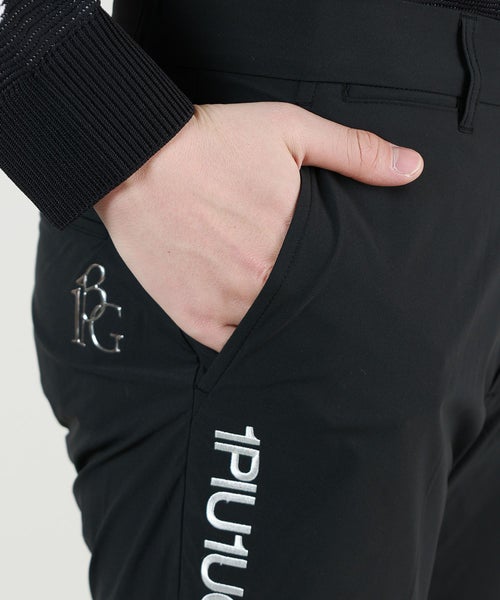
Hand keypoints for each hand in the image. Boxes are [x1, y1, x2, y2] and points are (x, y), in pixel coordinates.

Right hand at [94, 102, 423, 351]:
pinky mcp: (191, 316)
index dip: (345, 288)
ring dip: (283, 328)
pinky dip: (245, 343)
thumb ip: (354, 151)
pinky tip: (256, 332)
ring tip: (295, 324)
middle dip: (316, 309)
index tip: (353, 292)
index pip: (334, 281)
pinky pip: (230, 347)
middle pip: (304, 310)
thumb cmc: (211, 143)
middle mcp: (259, 281)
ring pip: (270, 332)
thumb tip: (412, 169)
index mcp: (290, 242)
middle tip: (331, 316)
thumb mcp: (290, 130)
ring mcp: (223, 304)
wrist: (136, 158)